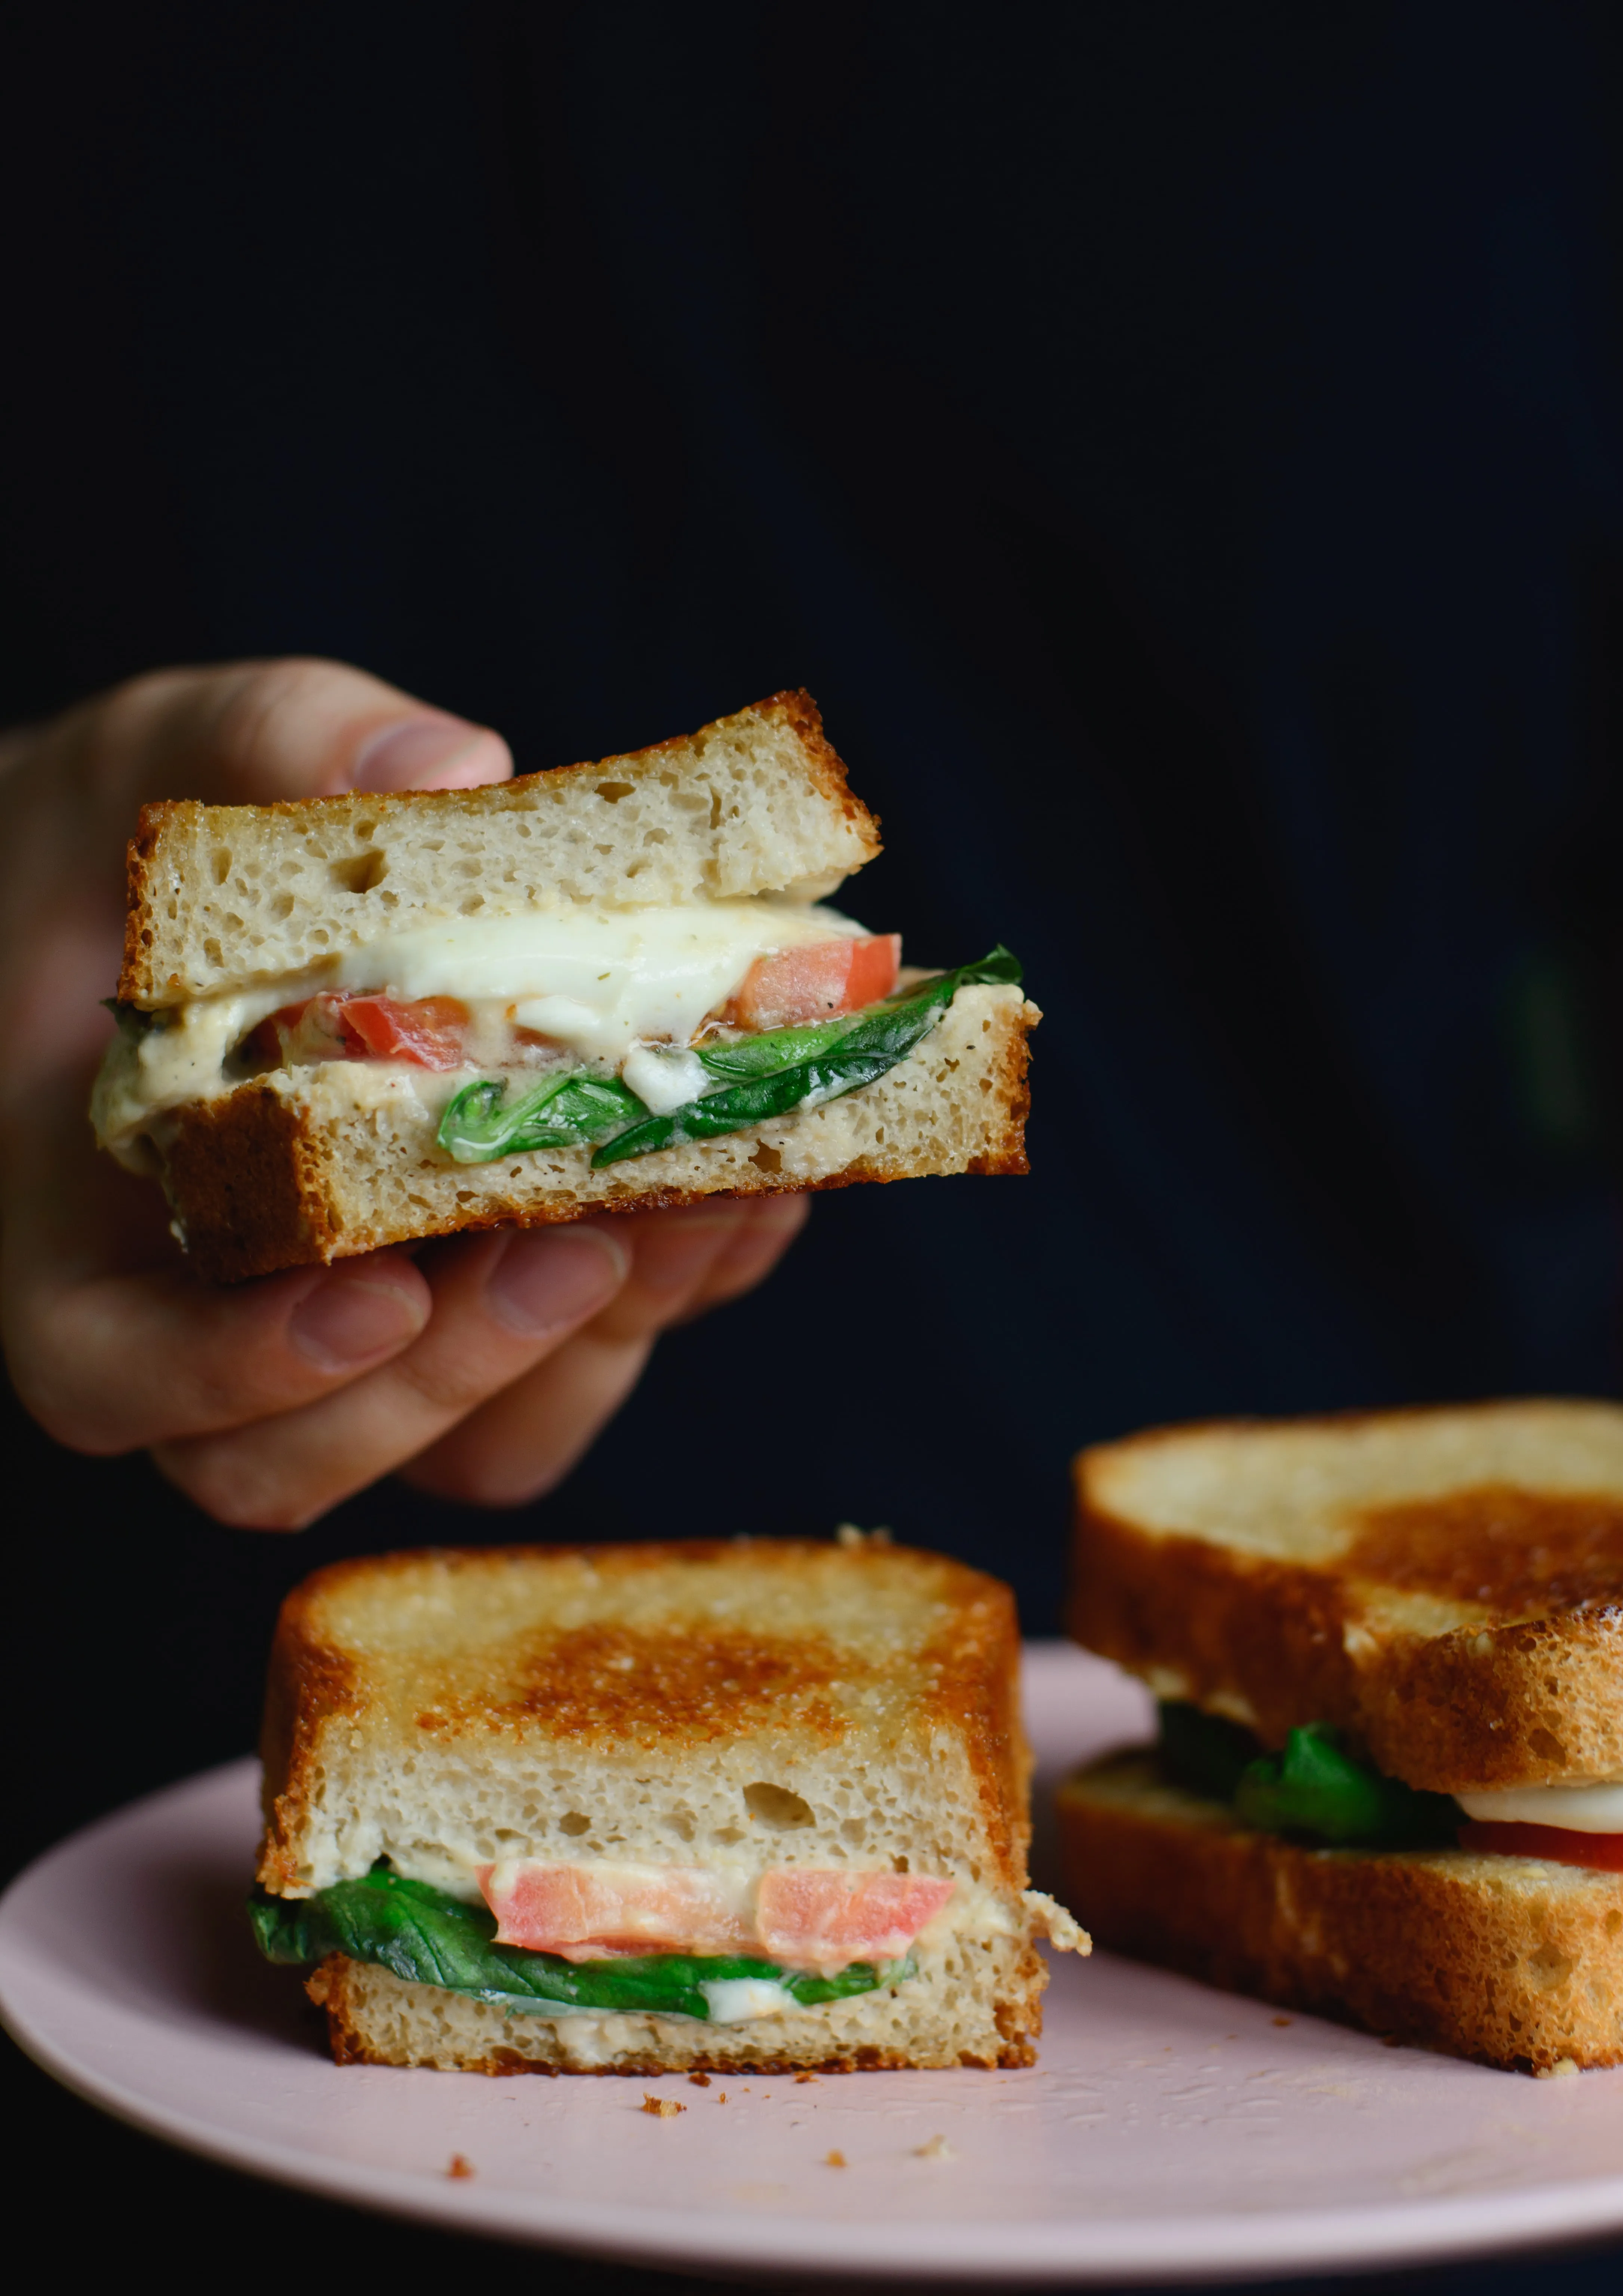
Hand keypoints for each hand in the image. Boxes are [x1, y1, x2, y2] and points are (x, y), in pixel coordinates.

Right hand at [0, 660, 807, 1526]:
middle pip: (312, 1450)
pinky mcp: (480, 1302)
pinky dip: (676, 1288)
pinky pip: (578, 1361)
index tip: (378, 1293)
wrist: (160, 904)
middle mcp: (210, 1313)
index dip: (236, 1371)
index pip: (113, 1374)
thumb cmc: (122, 842)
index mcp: (79, 1222)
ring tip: (713, 1198)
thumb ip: (278, 745)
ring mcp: (357, 1329)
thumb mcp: (165, 752)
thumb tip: (455, 766)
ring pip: (474, 1436)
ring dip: (599, 1338)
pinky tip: (751, 1185)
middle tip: (597, 1237)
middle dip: (466, 1365)